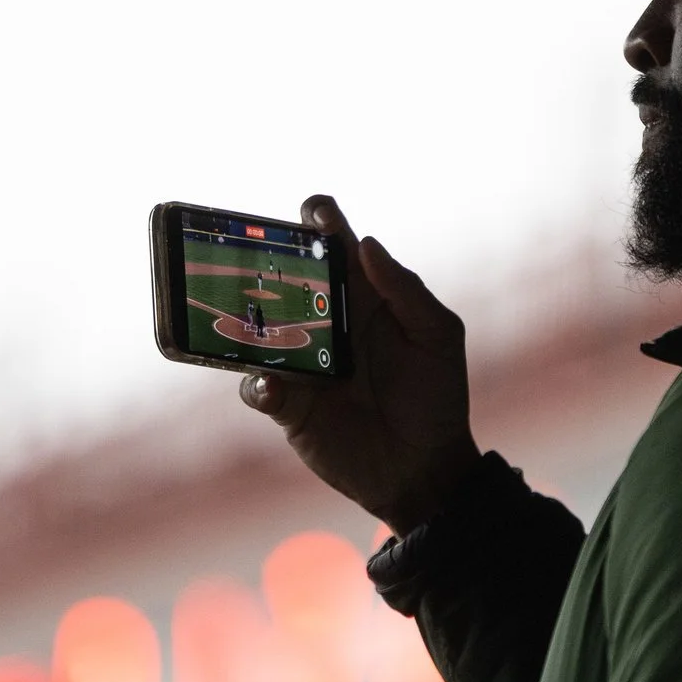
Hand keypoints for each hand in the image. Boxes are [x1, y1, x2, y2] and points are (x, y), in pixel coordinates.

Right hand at [241, 196, 479, 532]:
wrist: (426, 469)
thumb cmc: (437, 397)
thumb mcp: (438, 336)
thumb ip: (405, 290)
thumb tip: (367, 244)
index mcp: (364, 298)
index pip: (335, 249)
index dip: (320, 223)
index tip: (312, 212)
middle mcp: (325, 323)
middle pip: (285, 280)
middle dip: (265, 259)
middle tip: (255, 250)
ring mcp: (303, 363)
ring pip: (259, 330)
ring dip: (246, 318)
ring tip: (243, 309)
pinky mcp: (289, 405)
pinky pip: (259, 386)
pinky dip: (258, 383)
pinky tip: (270, 383)